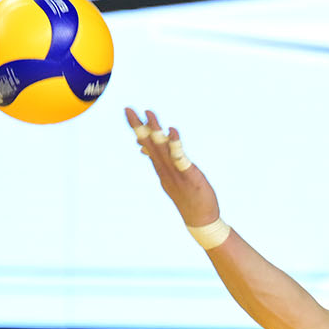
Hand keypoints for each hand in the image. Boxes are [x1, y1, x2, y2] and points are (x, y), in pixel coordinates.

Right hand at [125, 107, 220, 227]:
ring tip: (149, 113)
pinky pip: (180, 158)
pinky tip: (173, 130)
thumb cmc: (187, 197)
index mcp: (161, 168)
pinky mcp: (189, 175)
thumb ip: (159, 162)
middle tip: (128, 108)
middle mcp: (164, 168)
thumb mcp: (169, 177)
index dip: (139, 128)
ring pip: (162, 148)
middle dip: (139, 125)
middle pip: (149, 144)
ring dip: (155, 130)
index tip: (130, 113)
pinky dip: (175, 144)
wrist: (200, 219)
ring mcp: (175, 172)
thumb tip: (144, 148)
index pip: (147, 145)